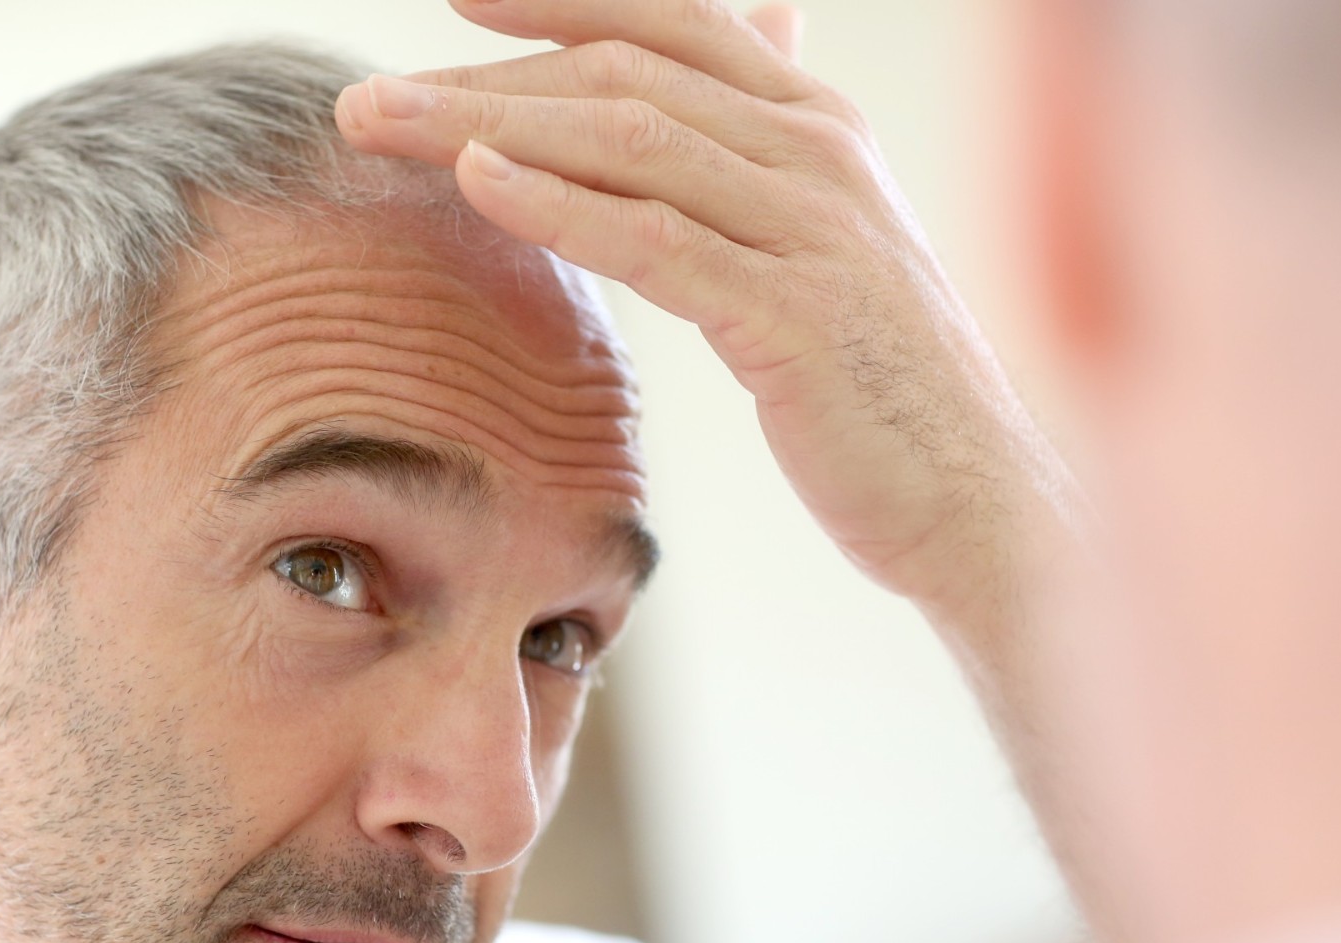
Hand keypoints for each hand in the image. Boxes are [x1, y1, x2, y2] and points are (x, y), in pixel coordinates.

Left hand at [335, 0, 1077, 619]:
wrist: (973, 496)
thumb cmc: (880, 380)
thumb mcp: (829, 237)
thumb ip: (775, 138)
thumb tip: (765, 31)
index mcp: (819, 124)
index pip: (671, 21)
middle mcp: (819, 150)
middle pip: (625, 74)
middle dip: (485, 76)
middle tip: (368, 101)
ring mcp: (813, 225)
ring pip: (629, 139)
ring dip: (489, 124)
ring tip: (381, 127)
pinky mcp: (795, 313)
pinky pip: (657, 239)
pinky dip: (561, 202)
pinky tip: (478, 181)